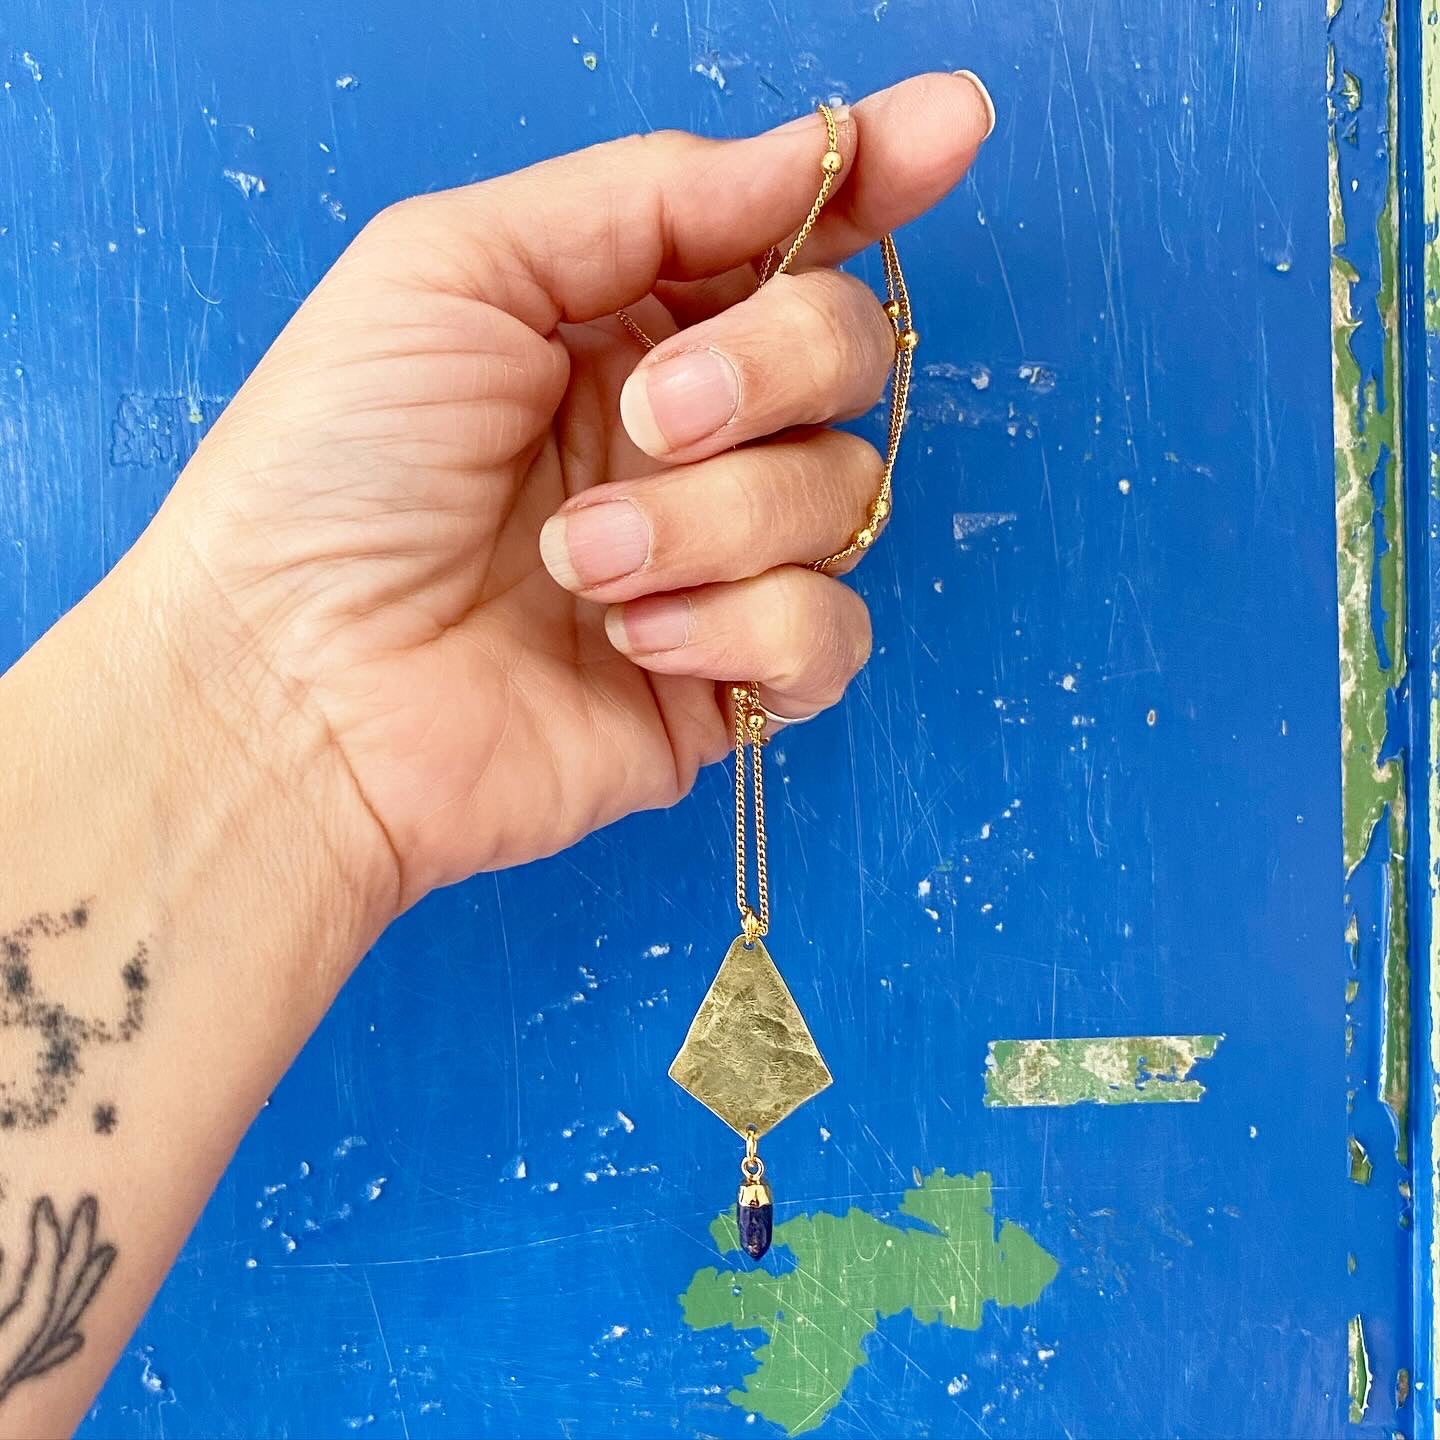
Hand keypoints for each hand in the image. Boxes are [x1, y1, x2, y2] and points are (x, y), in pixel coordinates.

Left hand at [129, 72, 992, 910]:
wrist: (288, 685)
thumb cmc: (333, 470)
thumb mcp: (456, 267)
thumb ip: (644, 197)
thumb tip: (814, 148)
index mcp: (625, 325)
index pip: (787, 238)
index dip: (876, 179)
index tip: (947, 129)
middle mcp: (688, 439)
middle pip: (845, 354)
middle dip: (768, 369)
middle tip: (654, 414)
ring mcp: (714, 562)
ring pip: (841, 497)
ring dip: (713, 522)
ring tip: (581, 559)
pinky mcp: (726, 682)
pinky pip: (828, 635)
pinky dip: (741, 628)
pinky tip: (632, 640)